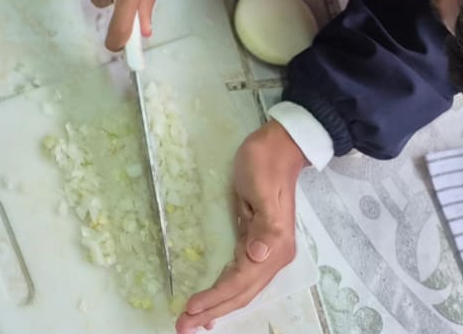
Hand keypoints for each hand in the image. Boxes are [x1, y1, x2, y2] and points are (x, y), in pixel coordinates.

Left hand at [176, 122, 306, 332]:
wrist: (280, 146)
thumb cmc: (265, 162)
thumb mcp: (262, 187)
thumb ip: (264, 225)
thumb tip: (258, 256)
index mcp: (275, 246)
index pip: (241, 282)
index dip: (216, 298)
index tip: (191, 309)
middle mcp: (273, 255)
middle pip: (240, 293)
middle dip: (213, 311)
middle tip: (182, 327)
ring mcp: (267, 251)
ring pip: (240, 289)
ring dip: (217, 307)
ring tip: (192, 322)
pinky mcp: (257, 242)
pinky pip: (240, 276)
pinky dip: (225, 292)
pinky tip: (213, 303)